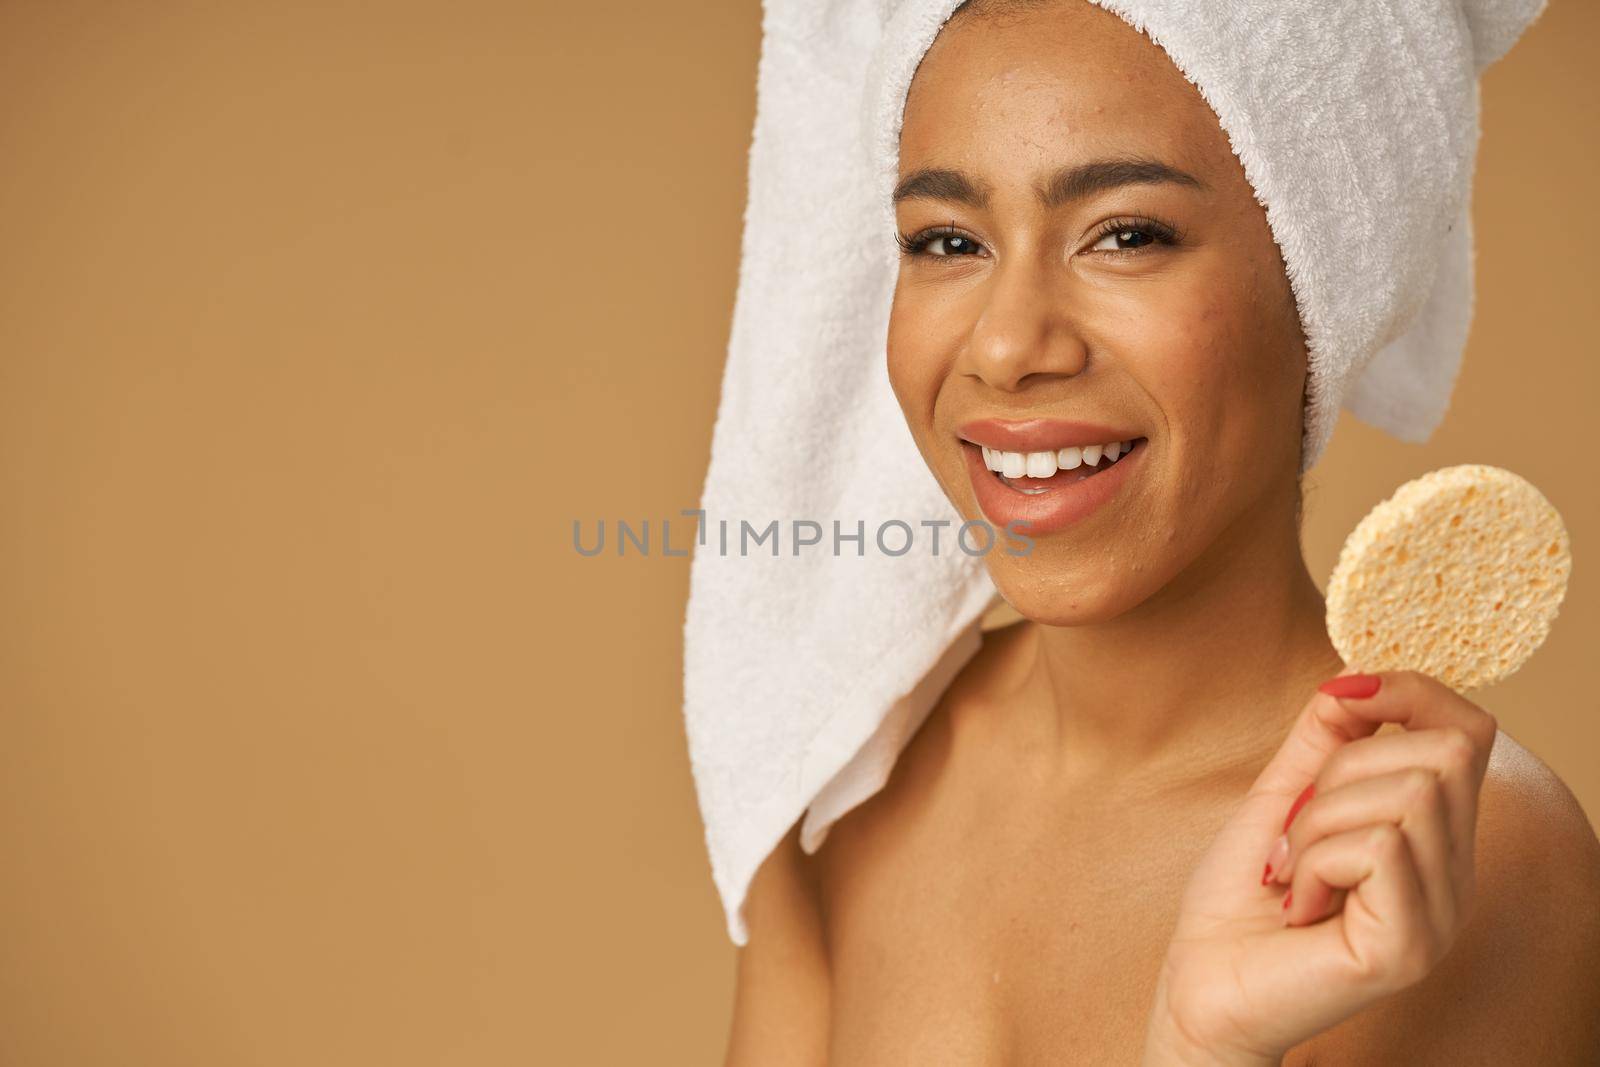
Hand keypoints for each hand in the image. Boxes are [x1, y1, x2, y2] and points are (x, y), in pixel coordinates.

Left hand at [1139, 668, 1497, 1065]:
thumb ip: (1323, 741)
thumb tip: (1352, 677)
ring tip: (1294, 872)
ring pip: (1406, 795)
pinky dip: (1315, 861)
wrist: (1200, 985)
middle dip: (1343, 771)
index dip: (1412, 693)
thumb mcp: (1280, 797)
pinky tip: (1300, 904)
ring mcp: (1440, 913)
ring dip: (1318, 822)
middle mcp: (1452, 874)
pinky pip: (1378, 847)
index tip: (1342, 696)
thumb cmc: (1237, 901)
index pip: (1470, 732)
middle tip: (1298, 832)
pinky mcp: (1412, 944)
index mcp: (1431, 837)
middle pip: (1442, 753)